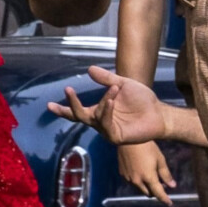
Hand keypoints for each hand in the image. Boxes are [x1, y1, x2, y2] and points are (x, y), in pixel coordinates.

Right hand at [54, 65, 186, 147]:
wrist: (159, 112)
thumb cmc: (142, 100)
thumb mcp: (122, 84)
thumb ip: (106, 79)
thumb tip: (89, 69)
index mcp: (98, 111)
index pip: (76, 112)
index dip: (63, 109)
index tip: (48, 105)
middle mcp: (100, 122)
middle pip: (79, 116)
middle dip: (72, 104)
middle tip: (68, 89)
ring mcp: (107, 131)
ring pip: (95, 116)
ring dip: (103, 102)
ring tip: (114, 90)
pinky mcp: (116, 137)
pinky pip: (106, 123)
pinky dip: (107, 110)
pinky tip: (112, 101)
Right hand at [115, 138, 174, 198]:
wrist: (128, 137)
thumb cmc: (147, 146)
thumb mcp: (160, 159)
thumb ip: (166, 174)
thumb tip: (172, 186)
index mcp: (149, 177)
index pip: (159, 194)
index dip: (165, 199)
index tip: (169, 203)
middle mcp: (137, 181)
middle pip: (148, 193)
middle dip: (156, 192)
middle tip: (162, 185)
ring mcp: (128, 178)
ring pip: (140, 188)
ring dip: (147, 187)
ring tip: (152, 177)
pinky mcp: (122, 174)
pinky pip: (132, 182)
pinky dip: (138, 181)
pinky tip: (141, 171)